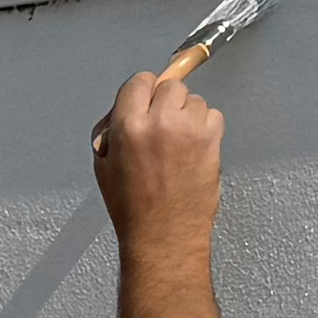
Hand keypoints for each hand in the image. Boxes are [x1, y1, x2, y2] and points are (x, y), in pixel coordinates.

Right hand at [93, 62, 224, 252]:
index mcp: (128, 126)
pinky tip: (193, 148)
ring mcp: (190, 130)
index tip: (146, 100)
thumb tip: (128, 109)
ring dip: (187, 114)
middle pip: (170, 86)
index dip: (142, 91)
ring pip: (194, 100)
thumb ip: (114, 129)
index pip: (139, 81)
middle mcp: (160, 122)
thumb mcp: (104, 165)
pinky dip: (205, 127)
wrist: (164, 236)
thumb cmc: (134, 208)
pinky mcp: (212, 141)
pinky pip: (213, 116)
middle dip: (166, 102)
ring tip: (178, 142)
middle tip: (162, 125)